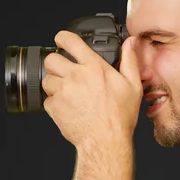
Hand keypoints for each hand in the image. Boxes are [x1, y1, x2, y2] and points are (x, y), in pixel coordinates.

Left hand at [41, 30, 141, 147]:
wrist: (105, 142)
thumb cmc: (119, 117)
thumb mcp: (132, 86)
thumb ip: (129, 60)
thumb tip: (130, 42)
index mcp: (94, 67)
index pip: (70, 41)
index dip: (62, 38)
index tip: (60, 40)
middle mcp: (76, 76)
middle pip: (51, 59)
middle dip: (54, 64)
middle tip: (62, 72)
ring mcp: (63, 91)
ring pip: (47, 80)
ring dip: (54, 85)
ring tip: (66, 93)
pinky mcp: (55, 107)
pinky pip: (47, 100)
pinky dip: (54, 104)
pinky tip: (67, 109)